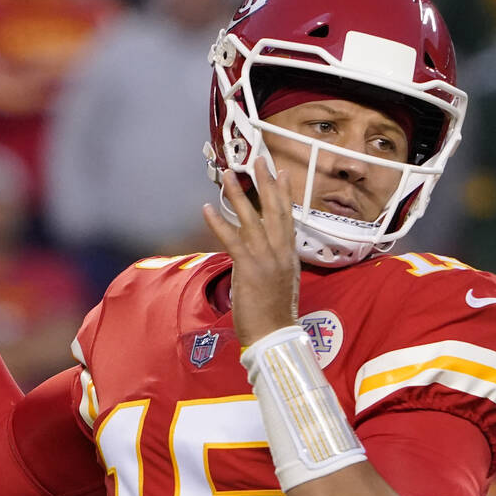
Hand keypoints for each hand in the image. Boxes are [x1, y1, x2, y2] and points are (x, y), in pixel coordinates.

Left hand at [202, 162, 299, 346]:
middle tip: (259, 160)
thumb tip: (261, 252)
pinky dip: (218, 222)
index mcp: (289, 255)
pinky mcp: (249, 267)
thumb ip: (273, 262)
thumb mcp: (281, 282)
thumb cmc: (275, 314)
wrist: (276, 335)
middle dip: (266, 183)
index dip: (284, 194)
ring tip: (229, 174)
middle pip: (274, 209)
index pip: (288, 217)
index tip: (282, 173)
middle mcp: (280, 252)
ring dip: (238, 194)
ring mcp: (266, 258)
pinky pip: (232, 239)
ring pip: (251, 218)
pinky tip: (207, 208)